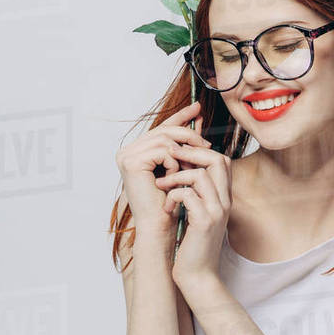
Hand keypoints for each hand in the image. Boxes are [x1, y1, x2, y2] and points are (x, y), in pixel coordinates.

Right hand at [113, 100, 211, 236]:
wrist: (159, 226)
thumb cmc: (170, 202)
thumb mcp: (181, 166)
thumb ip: (185, 143)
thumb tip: (198, 117)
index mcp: (136, 151)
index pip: (161, 128)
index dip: (180, 117)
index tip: (198, 109)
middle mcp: (127, 151)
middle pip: (164, 130)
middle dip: (188, 135)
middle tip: (207, 143)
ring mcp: (126, 155)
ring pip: (165, 138)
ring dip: (182, 153)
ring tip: (188, 169)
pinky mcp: (130, 162)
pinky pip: (162, 150)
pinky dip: (174, 163)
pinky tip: (174, 177)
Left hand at [154, 141, 232, 289]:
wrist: (198, 276)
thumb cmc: (193, 246)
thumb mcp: (196, 215)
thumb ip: (196, 195)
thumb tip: (180, 172)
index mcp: (224, 198)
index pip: (221, 160)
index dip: (199, 152)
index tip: (177, 157)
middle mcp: (225, 202)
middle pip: (217, 159)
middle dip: (190, 154)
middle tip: (169, 158)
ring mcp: (216, 211)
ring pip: (199, 175)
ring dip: (175, 177)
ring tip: (162, 186)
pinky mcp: (204, 222)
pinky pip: (187, 195)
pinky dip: (172, 197)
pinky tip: (166, 209)